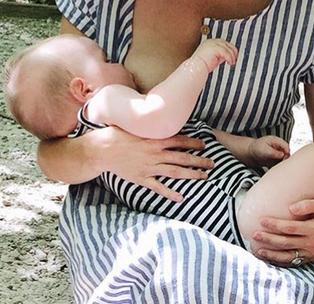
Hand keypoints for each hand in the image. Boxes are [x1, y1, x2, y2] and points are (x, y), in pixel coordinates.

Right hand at [95, 125, 214, 201]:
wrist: (102, 150)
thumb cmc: (117, 134)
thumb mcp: (136, 125)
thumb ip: (149, 125)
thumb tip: (158, 116)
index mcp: (154, 139)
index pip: (179, 140)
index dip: (193, 143)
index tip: (203, 145)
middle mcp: (155, 154)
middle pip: (182, 157)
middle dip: (198, 160)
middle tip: (212, 163)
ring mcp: (149, 167)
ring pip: (174, 172)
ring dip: (191, 174)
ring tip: (204, 177)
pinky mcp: (141, 178)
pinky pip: (158, 187)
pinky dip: (170, 193)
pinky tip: (181, 197)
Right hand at [193, 39, 237, 72]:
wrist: (195, 67)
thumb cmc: (202, 65)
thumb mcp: (214, 58)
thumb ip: (221, 55)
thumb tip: (230, 56)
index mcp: (210, 42)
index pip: (224, 43)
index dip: (231, 50)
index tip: (234, 57)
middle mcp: (212, 41)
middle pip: (227, 44)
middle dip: (233, 52)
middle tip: (235, 60)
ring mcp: (213, 43)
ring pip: (228, 48)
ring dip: (232, 56)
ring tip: (232, 63)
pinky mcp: (215, 48)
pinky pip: (226, 52)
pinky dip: (230, 58)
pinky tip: (230, 63)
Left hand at [247, 135, 289, 167]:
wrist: (249, 153)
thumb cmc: (256, 147)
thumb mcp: (265, 149)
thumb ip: (274, 152)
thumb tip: (283, 155)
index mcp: (277, 141)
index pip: (287, 147)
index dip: (289, 154)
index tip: (287, 160)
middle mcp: (279, 148)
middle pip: (288, 154)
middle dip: (286, 161)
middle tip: (282, 166)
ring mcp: (278, 154)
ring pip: (285, 160)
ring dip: (283, 165)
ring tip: (278, 169)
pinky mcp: (276, 160)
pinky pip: (281, 164)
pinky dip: (279, 168)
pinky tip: (276, 170)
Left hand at [252, 198, 313, 265]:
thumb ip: (308, 204)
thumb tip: (291, 208)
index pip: (290, 228)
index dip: (275, 225)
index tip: (262, 220)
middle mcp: (312, 243)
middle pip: (286, 242)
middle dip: (269, 239)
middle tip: (254, 234)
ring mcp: (311, 252)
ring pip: (288, 255)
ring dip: (272, 254)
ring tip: (257, 251)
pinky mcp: (310, 257)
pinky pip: (293, 261)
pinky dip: (281, 261)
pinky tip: (270, 258)